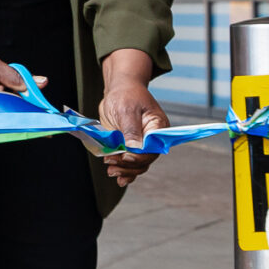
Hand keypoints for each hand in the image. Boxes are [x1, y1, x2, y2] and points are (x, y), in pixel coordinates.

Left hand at [98, 49, 166, 185]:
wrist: (119, 90)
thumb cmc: (126, 95)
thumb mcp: (127, 109)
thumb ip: (131, 129)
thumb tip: (135, 149)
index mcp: (158, 128)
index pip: (153, 148)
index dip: (139, 156)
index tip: (125, 157)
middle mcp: (152, 139)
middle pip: (145, 160)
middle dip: (129, 166)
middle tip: (111, 164)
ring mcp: (141, 144)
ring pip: (138, 165)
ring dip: (125, 170)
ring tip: (111, 170)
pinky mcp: (130, 147)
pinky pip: (131, 163)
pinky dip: (125, 171)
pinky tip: (119, 178)